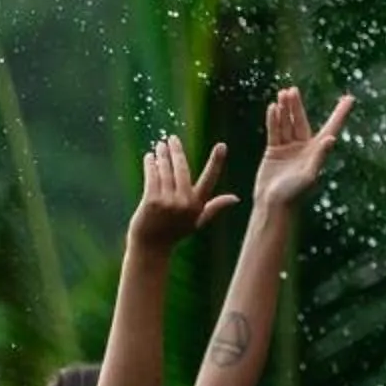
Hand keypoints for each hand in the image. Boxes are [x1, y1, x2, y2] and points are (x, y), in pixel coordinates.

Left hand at [128, 134, 237, 251]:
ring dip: (162, 155)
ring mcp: (168, 202)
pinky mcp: (152, 201)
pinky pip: (152, 176)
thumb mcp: (197, 221)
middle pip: (182, 168)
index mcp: (197, 206)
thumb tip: (235, 198)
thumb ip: (215, 207)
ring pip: (165, 170)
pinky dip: (150, 164)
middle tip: (172, 138)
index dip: (216, 162)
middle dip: (176, 151)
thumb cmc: (174, 233)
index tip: (222, 146)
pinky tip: (149, 157)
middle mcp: (184, 203)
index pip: (210, 179)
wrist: (151, 246)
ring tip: (160, 146)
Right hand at [253, 87, 350, 210]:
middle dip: (297, 106)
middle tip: (293, 90)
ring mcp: (288, 148)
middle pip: (302, 121)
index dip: (340, 113)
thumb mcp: (309, 175)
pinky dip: (274, 120)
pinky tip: (273, 108)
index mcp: (317, 151)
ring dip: (285, 110)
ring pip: (287, 124)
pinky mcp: (274, 151)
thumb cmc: (294, 194)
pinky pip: (274, 131)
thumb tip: (331, 139)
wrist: (273, 205)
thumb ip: (319, 156)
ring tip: (282, 94)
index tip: (350, 98)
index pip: (331, 127)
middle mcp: (304, 148)